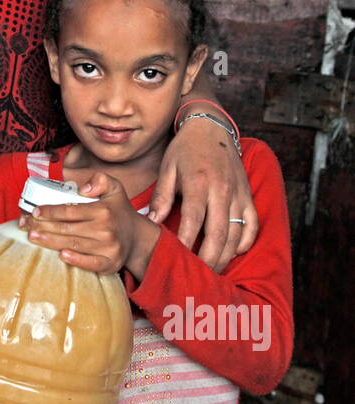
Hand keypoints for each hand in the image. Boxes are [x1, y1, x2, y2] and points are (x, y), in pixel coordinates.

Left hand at [20, 170, 159, 276]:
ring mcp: (108, 248)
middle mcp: (105, 230)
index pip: (71, 211)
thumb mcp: (115, 188)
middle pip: (67, 228)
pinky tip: (61, 256)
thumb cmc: (119, 212)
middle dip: (44, 226)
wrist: (138, 238)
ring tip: (33, 237)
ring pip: (73, 245)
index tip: (35, 211)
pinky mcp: (110, 264)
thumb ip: (100, 180)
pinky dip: (76, 260)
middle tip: (26, 226)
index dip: (51, 211)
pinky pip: (90, 264)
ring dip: (50, 242)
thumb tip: (83, 189)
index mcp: (103, 210)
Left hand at [149, 116, 257, 271]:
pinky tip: (233, 251)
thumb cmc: (185, 149)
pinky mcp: (247, 194)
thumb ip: (161, 197)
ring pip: (236, 233)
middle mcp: (222, 190)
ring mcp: (238, 193)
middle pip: (218, 234)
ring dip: (226, 256)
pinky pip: (252, 223)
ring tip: (212, 270)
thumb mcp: (167, 168)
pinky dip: (245, 241)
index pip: (193, 222)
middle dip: (208, 260)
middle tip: (198, 276)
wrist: (211, 126)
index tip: (177, 260)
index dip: (185, 244)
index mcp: (199, 183)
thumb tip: (151, 223)